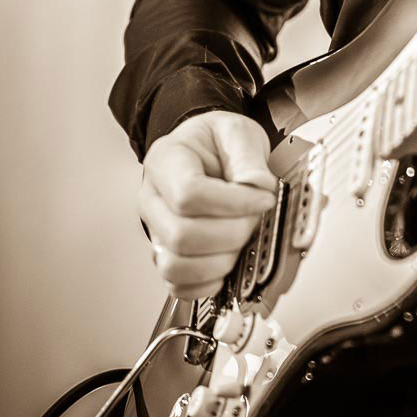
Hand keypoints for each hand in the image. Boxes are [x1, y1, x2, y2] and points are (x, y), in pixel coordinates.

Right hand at [139, 110, 277, 299]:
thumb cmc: (215, 142)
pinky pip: (177, 284)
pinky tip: (227, 265)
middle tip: (255, 220)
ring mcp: (156, 231)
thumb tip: (258, 187)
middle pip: (182, 236)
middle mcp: (153, 200)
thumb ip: (249, 158)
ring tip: (242, 241)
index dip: (233, 203)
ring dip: (220, 262)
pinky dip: (206, 283)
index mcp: (166, 162)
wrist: (204, 150)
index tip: (263, 199)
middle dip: (232, 234)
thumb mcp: (237, 131)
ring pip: (176, 266)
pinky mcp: (167, 254)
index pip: (189, 195)